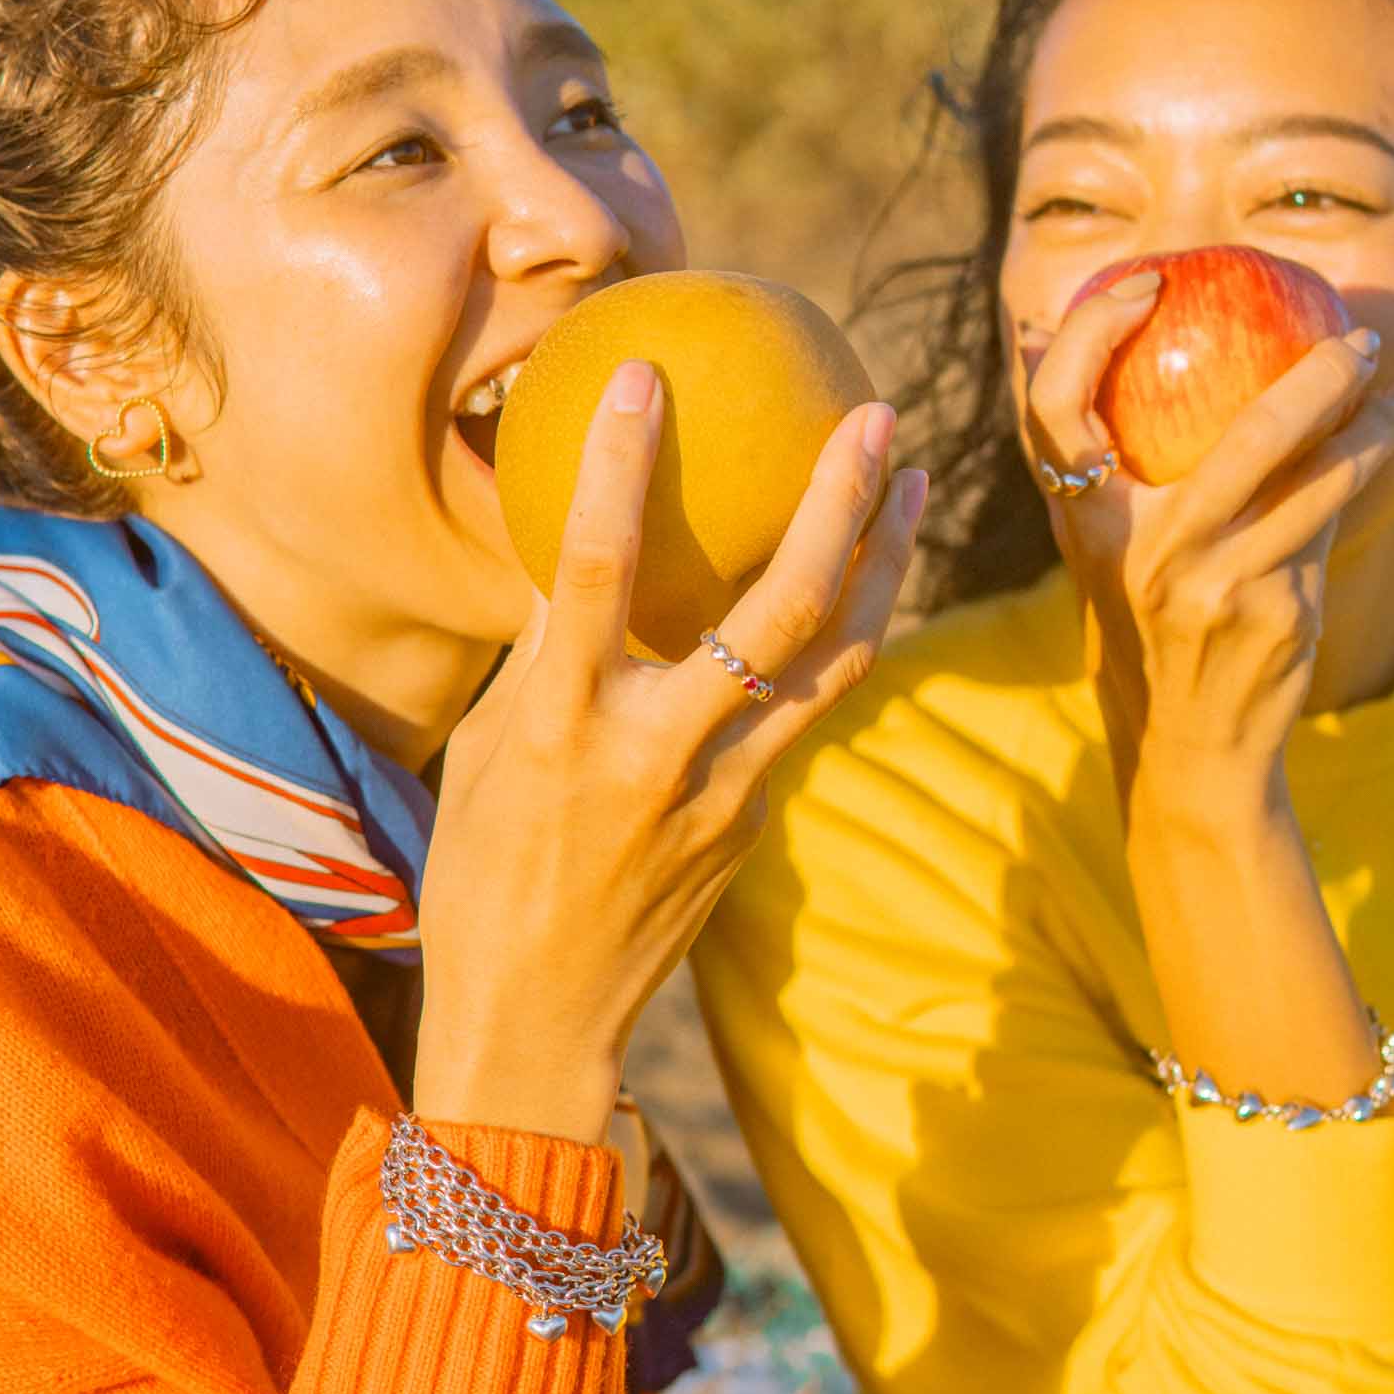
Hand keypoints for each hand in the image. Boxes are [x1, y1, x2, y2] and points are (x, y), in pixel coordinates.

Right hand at [414, 359, 924, 1141]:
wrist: (538, 1020)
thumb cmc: (486, 870)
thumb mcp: (489, 749)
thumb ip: (542, 649)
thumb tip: (573, 538)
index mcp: (561, 723)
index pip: (595, 569)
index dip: (619, 467)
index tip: (647, 374)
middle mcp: (655, 752)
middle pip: (772, 611)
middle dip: (836, 505)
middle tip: (874, 416)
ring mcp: (721, 793)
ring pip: (832, 661)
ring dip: (880, 564)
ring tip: (908, 481)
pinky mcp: (756, 822)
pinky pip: (807, 711)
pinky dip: (839, 639)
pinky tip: (858, 584)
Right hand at [1021, 270, 1393, 800]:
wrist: (1187, 741)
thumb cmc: (1146, 616)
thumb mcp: (1105, 542)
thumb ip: (1094, 454)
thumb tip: (1043, 333)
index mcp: (1084, 520)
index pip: (1056, 405)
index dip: (1090, 331)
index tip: (1149, 280)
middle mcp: (1142, 551)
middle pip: (1247, 435)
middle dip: (1318, 376)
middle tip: (1354, 340)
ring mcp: (1214, 585)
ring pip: (1315, 480)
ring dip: (1370, 426)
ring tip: (1392, 390)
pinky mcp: (1274, 613)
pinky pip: (1326, 522)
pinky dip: (1359, 473)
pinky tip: (1385, 440)